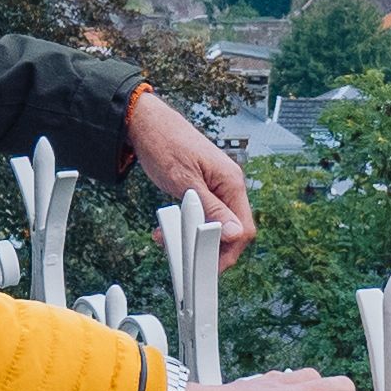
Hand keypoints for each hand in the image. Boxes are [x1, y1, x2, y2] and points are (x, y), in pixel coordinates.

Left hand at [126, 89, 253, 263]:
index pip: (243, 228)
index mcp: (230, 182)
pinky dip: (187, 224)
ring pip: (215, 223)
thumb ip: (211, 209)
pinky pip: (204, 213)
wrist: (146, 123)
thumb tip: (235, 234)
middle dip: (210, 247)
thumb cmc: (164, 144)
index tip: (208, 266)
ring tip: (170, 241)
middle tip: (187, 259)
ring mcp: (217, 185)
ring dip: (194, 237)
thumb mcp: (185, 182)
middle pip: (232, 229)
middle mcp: (228, 184)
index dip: (228, 251)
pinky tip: (168, 228)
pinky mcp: (204, 186)